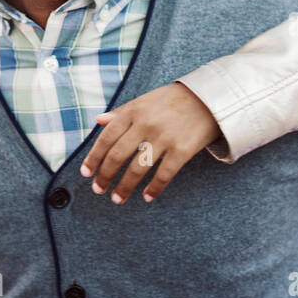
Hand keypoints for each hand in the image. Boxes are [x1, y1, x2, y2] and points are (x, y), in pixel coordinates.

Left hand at [80, 82, 220, 203]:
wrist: (210, 99)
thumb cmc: (174, 100)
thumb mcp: (145, 100)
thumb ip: (122, 111)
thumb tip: (99, 121)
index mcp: (134, 110)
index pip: (107, 137)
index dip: (94, 157)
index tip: (87, 173)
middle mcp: (146, 124)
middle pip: (118, 156)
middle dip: (105, 176)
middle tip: (99, 190)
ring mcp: (164, 137)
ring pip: (137, 168)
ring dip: (124, 187)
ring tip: (118, 198)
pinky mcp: (182, 150)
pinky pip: (163, 175)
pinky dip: (153, 189)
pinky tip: (147, 197)